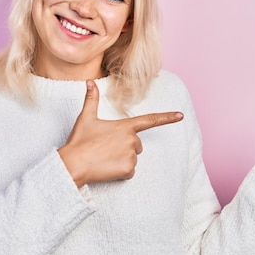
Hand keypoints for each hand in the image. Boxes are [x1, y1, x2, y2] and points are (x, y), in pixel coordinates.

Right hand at [58, 80, 183, 186]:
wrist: (73, 164)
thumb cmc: (80, 141)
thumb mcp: (86, 118)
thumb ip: (91, 99)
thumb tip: (89, 81)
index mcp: (125, 126)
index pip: (150, 120)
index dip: (167, 117)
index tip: (181, 115)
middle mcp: (132, 140)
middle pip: (137, 144)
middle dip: (125, 146)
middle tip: (106, 148)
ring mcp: (131, 155)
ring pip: (133, 158)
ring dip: (122, 159)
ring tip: (104, 158)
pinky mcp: (128, 170)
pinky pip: (129, 172)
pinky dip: (120, 172)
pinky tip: (107, 169)